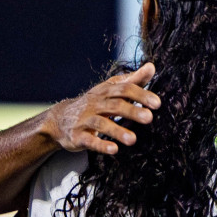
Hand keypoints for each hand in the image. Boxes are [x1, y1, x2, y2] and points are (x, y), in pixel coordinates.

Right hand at [43, 64, 159, 155]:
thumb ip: (132, 80)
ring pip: (101, 124)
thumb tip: (151, 67)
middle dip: (132, 111)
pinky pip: (89, 141)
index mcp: (105, 92)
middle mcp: (95, 104)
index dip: (140, 95)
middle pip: (114, 105)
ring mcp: (85, 120)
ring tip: (133, 139)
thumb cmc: (94, 103)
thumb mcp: (110, 89)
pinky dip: (101, 145)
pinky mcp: (78, 136)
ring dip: (117, 131)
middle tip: (149, 118)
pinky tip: (114, 149)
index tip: (157, 103)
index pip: (124, 89)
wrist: (60, 119)